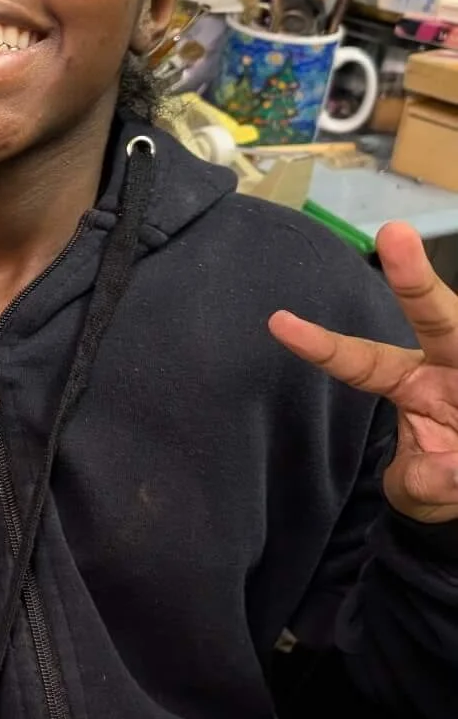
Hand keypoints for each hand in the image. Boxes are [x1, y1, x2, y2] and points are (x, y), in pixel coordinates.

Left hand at [270, 221, 457, 522]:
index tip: (279, 322)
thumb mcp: (422, 486)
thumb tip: (452, 470)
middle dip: (416, 281)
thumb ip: (426, 479)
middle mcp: (449, 363)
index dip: (323, 345)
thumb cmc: (444, 476)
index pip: (362, 361)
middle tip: (394, 233)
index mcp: (412, 381)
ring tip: (452, 436)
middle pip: (438, 316)